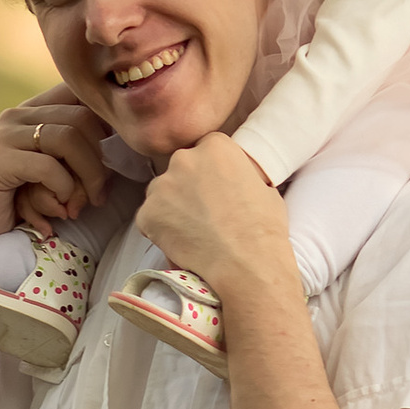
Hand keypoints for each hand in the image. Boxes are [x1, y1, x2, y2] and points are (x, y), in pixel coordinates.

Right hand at [0, 86, 112, 242]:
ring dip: (86, 176)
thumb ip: (73, 150)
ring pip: (68, 138)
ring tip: (82, 204)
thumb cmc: (15, 201)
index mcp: (32, 110)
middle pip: (81, 117)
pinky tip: (59, 208)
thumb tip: (120, 143)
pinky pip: (48, 166)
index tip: (116, 153)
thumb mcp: (49, 170)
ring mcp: (6, 135)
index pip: (79, 93)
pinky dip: (62, 189)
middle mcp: (17, 115)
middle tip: (98, 193)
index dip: (106, 119)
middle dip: (99, 159)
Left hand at [143, 133, 295, 301]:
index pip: (206, 150)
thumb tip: (234, 180)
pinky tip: (181, 242)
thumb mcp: (263, 185)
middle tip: (204, 212)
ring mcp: (161, 186)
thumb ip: (240, 174)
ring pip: (162, 193)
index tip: (216, 189)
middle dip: (189, 186)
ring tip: (193, 230)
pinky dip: (160, 230)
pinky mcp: (146, 213)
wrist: (245, 262)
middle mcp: (184, 158)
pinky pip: (149, 218)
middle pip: (181, 168)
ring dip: (172, 206)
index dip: (211, 172)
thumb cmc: (262, 227)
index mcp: (215, 146)